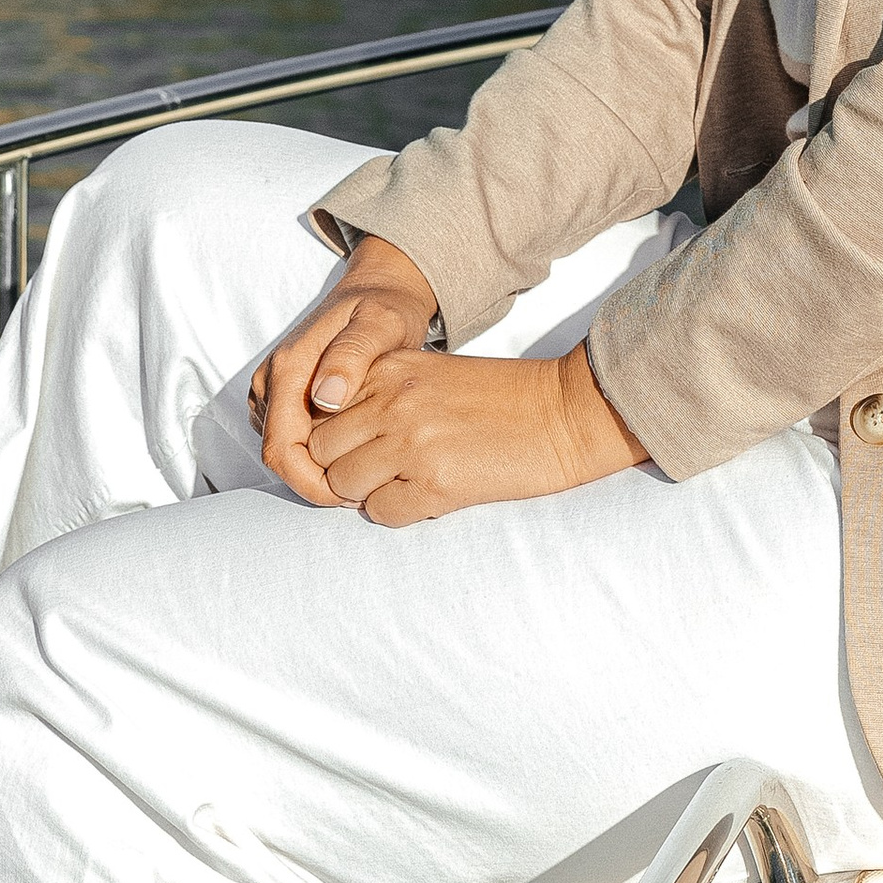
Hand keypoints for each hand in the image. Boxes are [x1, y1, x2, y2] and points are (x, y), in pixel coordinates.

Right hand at [251, 235, 439, 504]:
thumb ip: (353, 356)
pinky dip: (316, 456)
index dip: (313, 482)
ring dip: (316, 472)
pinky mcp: (282, 397)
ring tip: (363, 471)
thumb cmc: (384, 307)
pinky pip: (291, 440)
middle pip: (279, 456)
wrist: (377, 290)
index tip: (353, 494)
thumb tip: (324, 399)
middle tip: (365, 493)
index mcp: (289, 368)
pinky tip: (352, 454)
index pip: (282, 449)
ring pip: (284, 451)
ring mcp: (273, 390)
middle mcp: (271, 381)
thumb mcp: (381, 324)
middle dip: (317, 483)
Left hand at [300, 342, 648, 526]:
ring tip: (401, 484)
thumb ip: (380, 396)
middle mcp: (391, 402)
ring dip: (364, 493)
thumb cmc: (501, 397)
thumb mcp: (428, 376)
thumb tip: (333, 440)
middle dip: (340, 468)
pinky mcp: (435, 483)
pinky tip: (426, 495)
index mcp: (387, 369)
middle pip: (320, 451)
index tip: (356, 447)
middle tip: (375, 473)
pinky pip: (380, 513)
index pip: (317, 413)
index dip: (330, 438)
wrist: (565, 413)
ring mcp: (410, 443)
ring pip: (342, 486)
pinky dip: (396, 511)